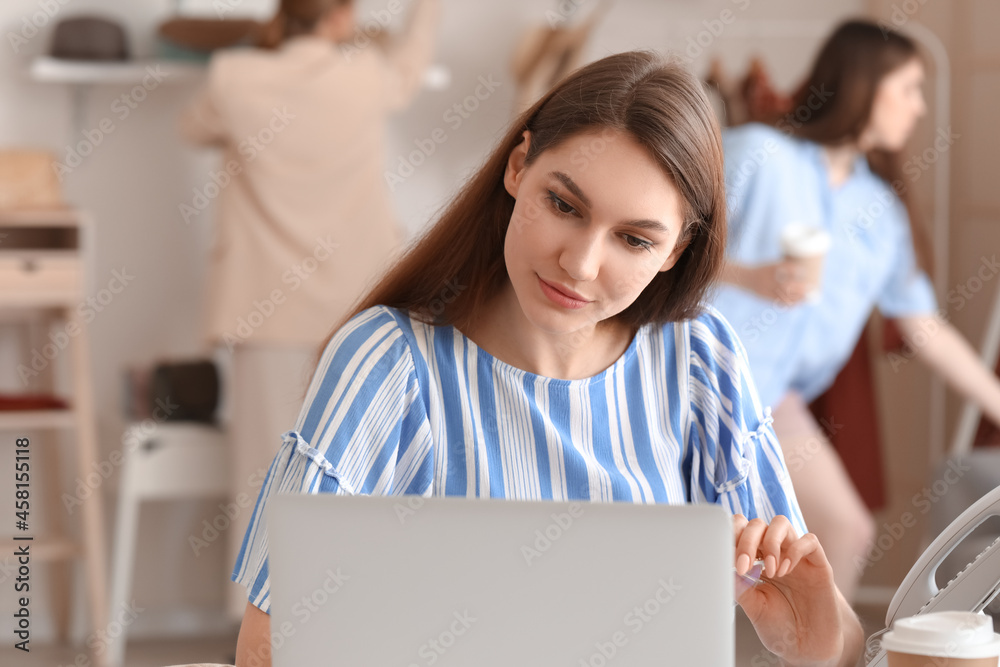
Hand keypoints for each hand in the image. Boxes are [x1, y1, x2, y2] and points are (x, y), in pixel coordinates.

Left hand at [733, 515, 848, 665]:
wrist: (807, 649)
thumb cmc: (780, 626)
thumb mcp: (754, 608)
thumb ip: (741, 587)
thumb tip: (724, 568)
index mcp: (756, 559)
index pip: (741, 530)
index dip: (731, 535)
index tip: (725, 556)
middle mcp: (775, 553)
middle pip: (758, 524)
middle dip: (747, 540)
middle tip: (743, 566)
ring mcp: (796, 556)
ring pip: (781, 523)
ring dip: (770, 542)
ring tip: (769, 570)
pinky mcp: (818, 564)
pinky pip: (809, 541)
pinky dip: (795, 550)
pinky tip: (785, 570)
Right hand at [739, 260, 815, 305]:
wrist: (744, 278)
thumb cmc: (762, 270)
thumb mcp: (771, 264)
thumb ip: (786, 267)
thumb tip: (805, 271)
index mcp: (769, 268)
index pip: (783, 268)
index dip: (794, 270)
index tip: (803, 270)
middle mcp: (767, 279)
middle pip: (785, 285)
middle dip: (800, 288)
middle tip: (811, 288)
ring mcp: (765, 289)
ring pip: (783, 296)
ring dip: (797, 298)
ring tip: (808, 298)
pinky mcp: (765, 297)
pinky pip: (778, 302)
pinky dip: (789, 304)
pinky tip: (798, 304)